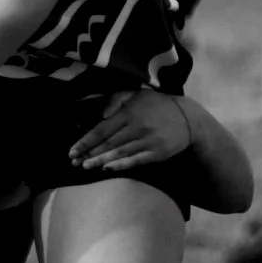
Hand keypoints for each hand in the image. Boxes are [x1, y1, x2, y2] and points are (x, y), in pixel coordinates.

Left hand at [68, 88, 193, 173]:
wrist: (188, 117)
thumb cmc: (157, 105)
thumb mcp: (137, 94)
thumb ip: (117, 99)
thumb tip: (101, 115)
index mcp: (129, 113)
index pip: (102, 129)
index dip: (86, 141)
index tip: (73, 150)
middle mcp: (137, 127)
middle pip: (108, 143)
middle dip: (90, 153)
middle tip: (74, 162)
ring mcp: (148, 141)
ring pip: (120, 152)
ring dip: (101, 161)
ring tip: (86, 166)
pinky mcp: (157, 152)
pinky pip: (136, 160)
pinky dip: (121, 164)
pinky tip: (108, 168)